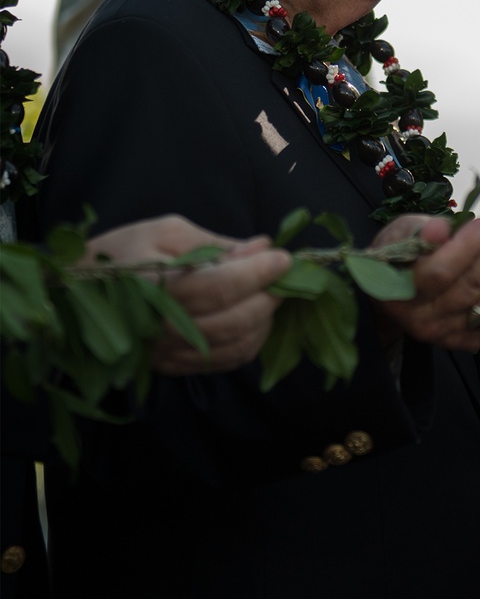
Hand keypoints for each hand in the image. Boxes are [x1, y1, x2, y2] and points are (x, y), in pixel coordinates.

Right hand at [83, 215, 290, 374]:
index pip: (222, 286)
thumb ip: (216, 243)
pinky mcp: (171, 366)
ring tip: (271, 296)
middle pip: (234, 321)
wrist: (75, 293)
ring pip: (234, 347)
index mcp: (160, 287)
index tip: (285, 257)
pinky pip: (222, 362)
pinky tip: (254, 322)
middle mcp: (165, 327)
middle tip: (283, 276)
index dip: (260, 273)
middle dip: (269, 297)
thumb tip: (263, 247)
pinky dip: (248, 343)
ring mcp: (167, 352)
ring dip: (264, 322)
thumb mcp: (167, 231)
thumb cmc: (123, 252)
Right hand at [371, 213, 479, 352]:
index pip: (438, 272)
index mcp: (400, 291)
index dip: (466, 249)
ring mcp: (448, 334)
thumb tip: (441, 229)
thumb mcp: (400, 234)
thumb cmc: (401, 255)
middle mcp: (424, 320)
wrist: (398, 296)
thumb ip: (420, 232)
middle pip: (471, 286)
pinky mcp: (469, 340)